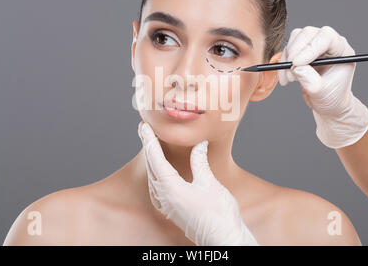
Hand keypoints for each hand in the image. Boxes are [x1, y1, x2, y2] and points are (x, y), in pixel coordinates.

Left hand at [137, 121, 258, 245]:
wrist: (223, 240)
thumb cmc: (218, 214)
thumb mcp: (209, 183)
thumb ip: (199, 161)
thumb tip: (199, 144)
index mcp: (170, 189)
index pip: (155, 158)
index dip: (149, 140)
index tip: (143, 126)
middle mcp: (164, 198)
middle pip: (151, 167)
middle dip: (147, 147)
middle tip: (144, 130)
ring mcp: (166, 206)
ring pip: (152, 178)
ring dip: (151, 160)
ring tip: (151, 146)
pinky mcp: (172, 211)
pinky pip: (157, 189)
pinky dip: (156, 175)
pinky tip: (159, 173)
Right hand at [278, 26, 367, 148]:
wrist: (327, 102)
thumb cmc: (331, 97)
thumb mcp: (321, 92)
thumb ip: (310, 79)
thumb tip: (296, 67)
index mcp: (342, 50)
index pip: (326, 37)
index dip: (310, 48)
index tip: (297, 64)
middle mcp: (329, 44)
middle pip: (308, 33)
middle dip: (295, 51)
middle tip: (291, 70)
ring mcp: (315, 45)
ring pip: (296, 38)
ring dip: (288, 58)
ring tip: (291, 79)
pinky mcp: (302, 50)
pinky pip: (288, 48)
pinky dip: (283, 63)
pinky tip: (287, 78)